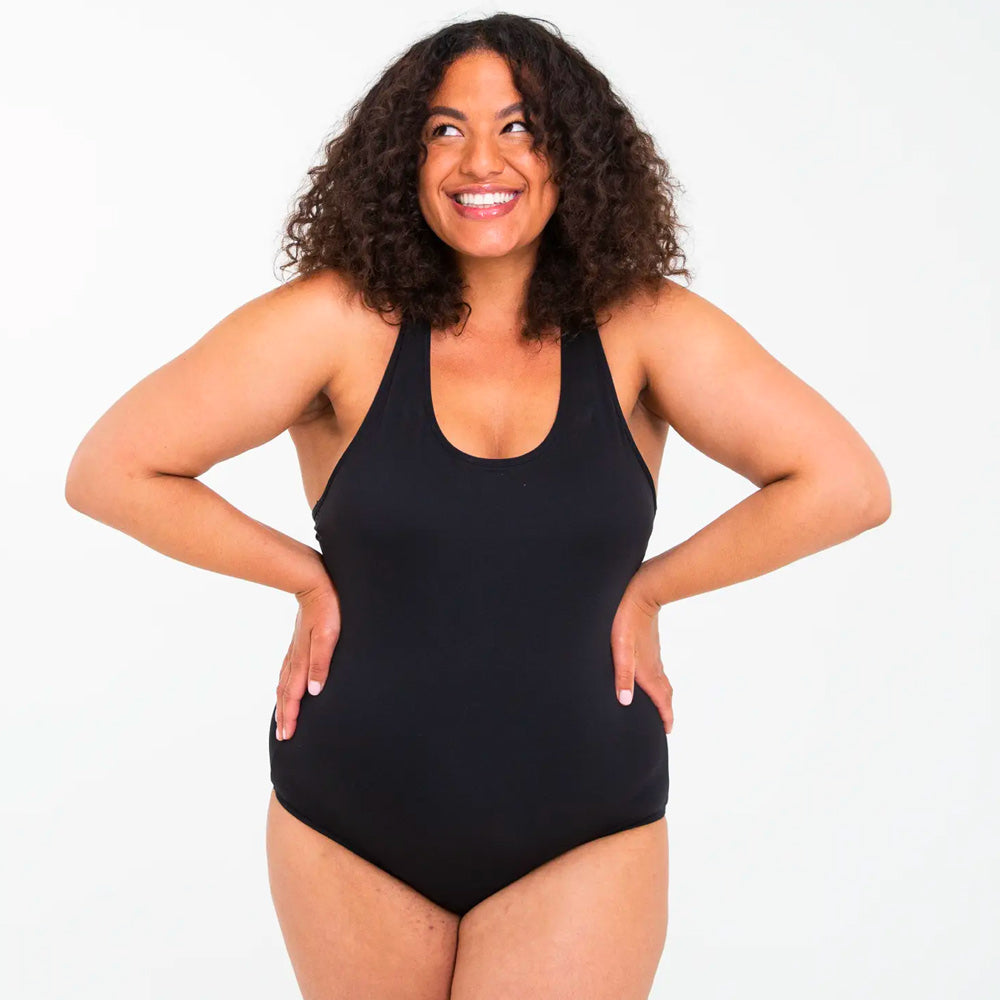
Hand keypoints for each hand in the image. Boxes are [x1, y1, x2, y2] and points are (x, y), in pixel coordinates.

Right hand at [274, 578, 340, 740]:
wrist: (313, 580)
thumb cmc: (326, 607)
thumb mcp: (329, 635)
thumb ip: (321, 663)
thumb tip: (313, 692)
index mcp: (302, 659)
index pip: (294, 694)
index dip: (291, 716)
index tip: (287, 736)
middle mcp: (295, 657)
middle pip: (286, 692)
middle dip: (284, 715)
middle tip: (283, 736)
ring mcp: (295, 648)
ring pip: (284, 682)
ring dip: (282, 702)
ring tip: (282, 717)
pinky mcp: (298, 641)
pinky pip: (287, 670)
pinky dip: (284, 685)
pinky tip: (287, 685)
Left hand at [610, 576, 673, 732]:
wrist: (641, 591)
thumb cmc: (627, 619)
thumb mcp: (620, 648)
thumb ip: (623, 674)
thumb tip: (625, 702)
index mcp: (647, 669)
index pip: (660, 698)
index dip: (664, 715)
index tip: (667, 730)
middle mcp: (654, 664)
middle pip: (664, 691)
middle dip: (665, 708)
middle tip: (666, 722)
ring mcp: (653, 653)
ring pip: (662, 679)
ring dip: (662, 695)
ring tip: (660, 704)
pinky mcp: (650, 643)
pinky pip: (657, 668)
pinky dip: (658, 680)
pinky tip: (650, 676)